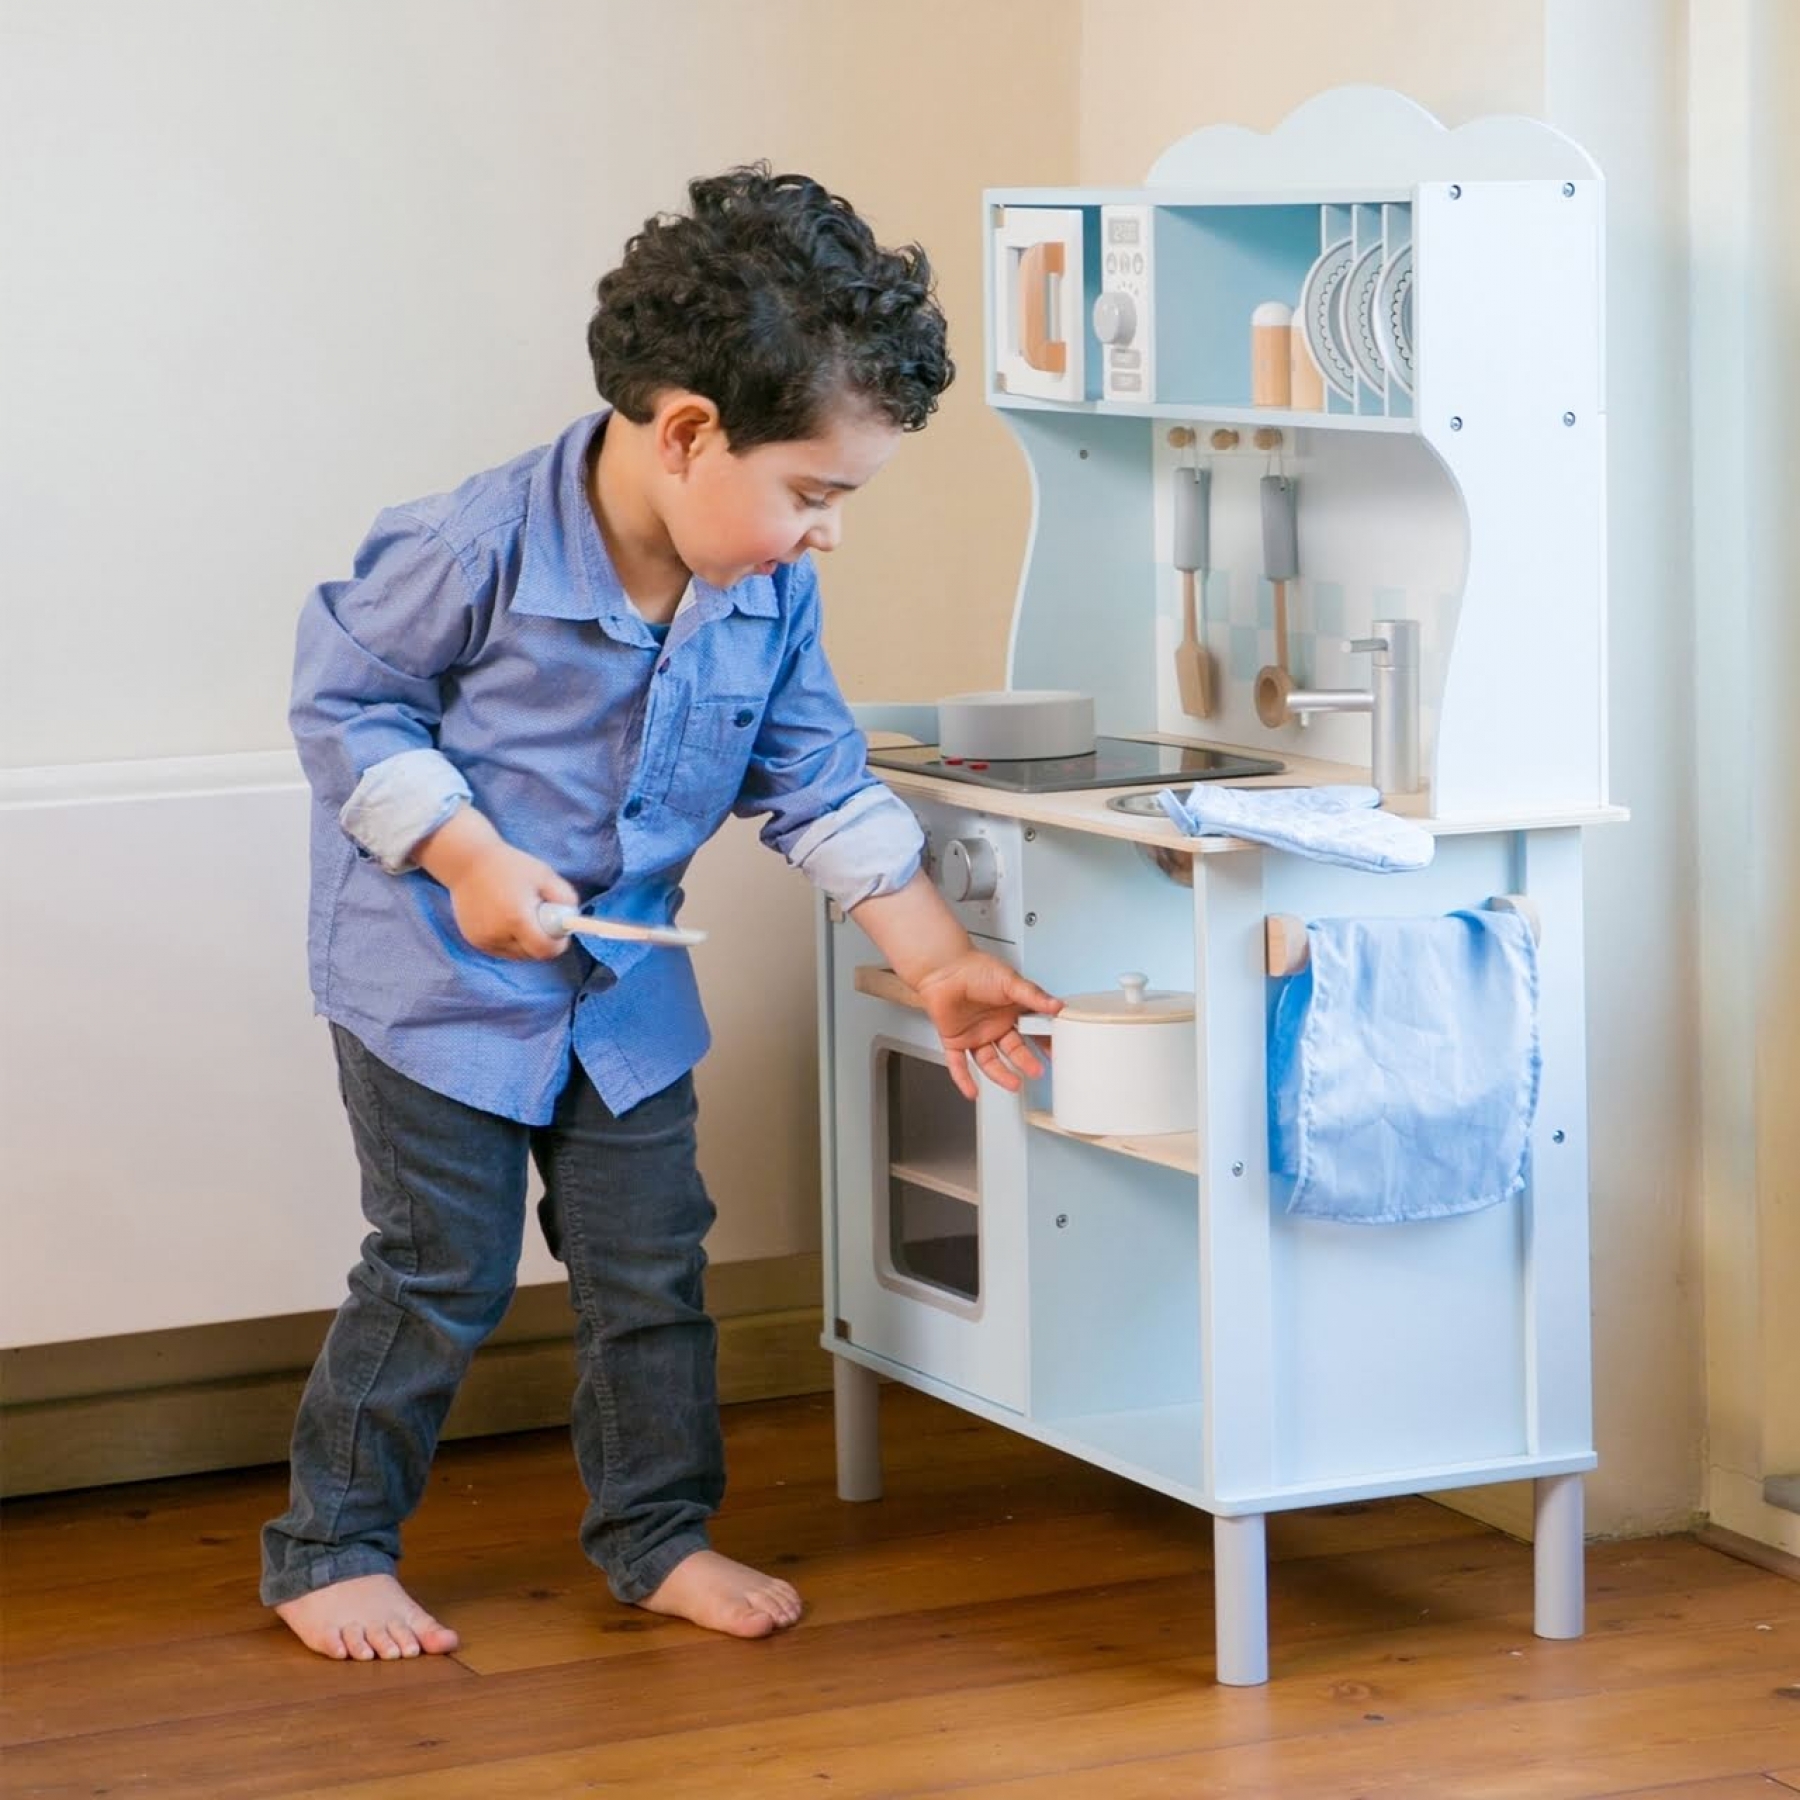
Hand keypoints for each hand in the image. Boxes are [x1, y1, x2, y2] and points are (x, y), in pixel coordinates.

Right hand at [415, 808, 575, 959]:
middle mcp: (497, 935)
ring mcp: (483, 941)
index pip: (545, 950)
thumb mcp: (544, 875)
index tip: (561, 931)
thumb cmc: (509, 865)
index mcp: (517, 919)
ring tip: (519, 913)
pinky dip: (509, 939)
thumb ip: (566, 898)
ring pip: (518, 954)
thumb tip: (572, 919)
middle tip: (539, 916)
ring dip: (525, 941)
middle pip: (532, 954)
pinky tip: (505, 917)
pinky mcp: (474, 941)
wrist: (466, 861)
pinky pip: (503, 950)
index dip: (558, 943)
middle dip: (542, 940)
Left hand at [913, 950, 1061, 1099]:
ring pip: (990, 1061)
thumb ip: (1034, 996)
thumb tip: (1058, 1006)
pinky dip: (964, 1079)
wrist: (943, 966)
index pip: (1032, 1032)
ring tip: (1014, 1084)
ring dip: (1001, 1075)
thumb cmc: (975, 968)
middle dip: (1025, 1062)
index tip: (1056, 1054)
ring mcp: (976, 1035)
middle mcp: (995, 1025)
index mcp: (1011, 1011)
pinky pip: (959, 1064)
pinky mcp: (955, 1041)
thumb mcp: (1010, 981)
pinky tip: (972, 1092)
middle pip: (1013, 1050)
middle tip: (1037, 1071)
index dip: (1043, 1044)